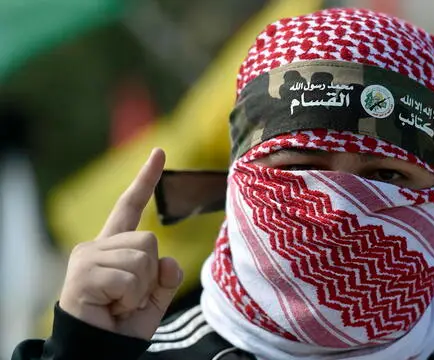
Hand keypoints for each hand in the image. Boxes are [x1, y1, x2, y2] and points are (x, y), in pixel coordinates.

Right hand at [59, 148, 182, 339]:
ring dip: (141, 289)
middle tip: (129, 299)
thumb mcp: (154, 299)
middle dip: (151, 274)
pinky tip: (112, 307)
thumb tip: (169, 260)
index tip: (159, 152)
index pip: (131, 206)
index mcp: (114, 246)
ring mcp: (86, 257)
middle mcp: (96, 245)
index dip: (146, 180)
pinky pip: (130, 277)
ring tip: (120, 304)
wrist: (101, 352)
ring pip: (143, 257)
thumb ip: (165, 276)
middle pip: (149, 239)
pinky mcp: (82, 273)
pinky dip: (131, 298)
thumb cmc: (123, 326)